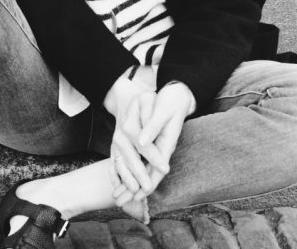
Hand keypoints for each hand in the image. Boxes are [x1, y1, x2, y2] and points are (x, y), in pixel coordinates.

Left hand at [110, 82, 195, 204]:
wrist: (178, 95)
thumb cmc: (171, 101)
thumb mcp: (163, 110)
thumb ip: (153, 127)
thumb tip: (141, 142)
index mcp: (166, 143)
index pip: (157, 168)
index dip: (147, 182)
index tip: (135, 195)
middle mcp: (162, 148)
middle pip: (148, 174)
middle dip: (135, 188)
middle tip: (120, 201)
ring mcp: (157, 146)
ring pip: (143, 169)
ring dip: (131, 182)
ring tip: (118, 195)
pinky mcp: (151, 142)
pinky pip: (141, 161)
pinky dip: (131, 170)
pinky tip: (120, 177)